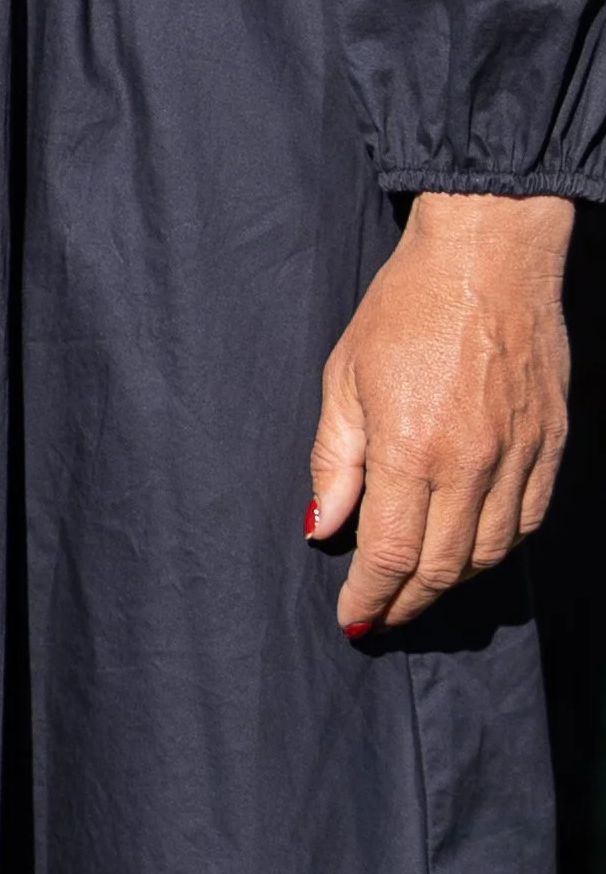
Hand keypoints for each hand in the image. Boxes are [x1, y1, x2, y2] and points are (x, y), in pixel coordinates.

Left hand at [310, 192, 571, 634]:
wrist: (487, 256)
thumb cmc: (404, 308)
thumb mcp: (345, 377)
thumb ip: (333, 461)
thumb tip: (324, 529)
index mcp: (411, 447)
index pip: (391, 554)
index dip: (371, 596)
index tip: (354, 617)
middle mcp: (471, 462)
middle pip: (443, 567)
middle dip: (408, 601)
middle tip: (382, 613)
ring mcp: (519, 456)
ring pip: (490, 553)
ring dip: (452, 581)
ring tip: (420, 587)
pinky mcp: (550, 444)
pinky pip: (528, 520)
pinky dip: (498, 546)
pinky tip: (472, 547)